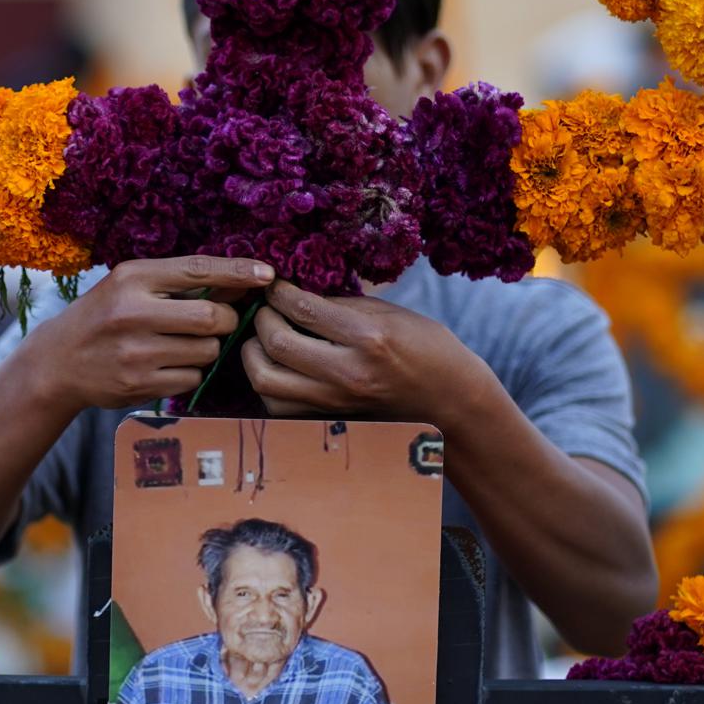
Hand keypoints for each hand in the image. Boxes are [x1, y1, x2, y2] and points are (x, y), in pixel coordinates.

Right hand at [19, 255, 272, 411]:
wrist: (59, 362)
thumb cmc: (104, 316)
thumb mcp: (131, 286)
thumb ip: (179, 282)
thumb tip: (241, 283)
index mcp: (133, 278)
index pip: (198, 270)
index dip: (238, 272)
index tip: (267, 275)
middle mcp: (133, 312)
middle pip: (212, 318)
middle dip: (224, 321)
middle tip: (212, 322)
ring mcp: (136, 352)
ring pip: (207, 351)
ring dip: (206, 348)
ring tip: (180, 344)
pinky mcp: (138, 384)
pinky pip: (192, 378)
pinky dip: (189, 372)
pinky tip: (166, 365)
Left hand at [242, 280, 491, 420]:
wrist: (450, 401)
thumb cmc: (427, 349)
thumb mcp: (391, 313)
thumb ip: (342, 304)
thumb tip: (298, 291)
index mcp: (368, 337)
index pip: (304, 309)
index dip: (279, 292)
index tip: (274, 285)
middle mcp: (348, 372)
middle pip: (277, 344)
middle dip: (262, 319)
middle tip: (265, 309)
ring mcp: (336, 402)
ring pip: (266, 381)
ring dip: (253, 354)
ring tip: (262, 338)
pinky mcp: (330, 419)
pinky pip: (278, 408)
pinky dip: (267, 385)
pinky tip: (276, 367)